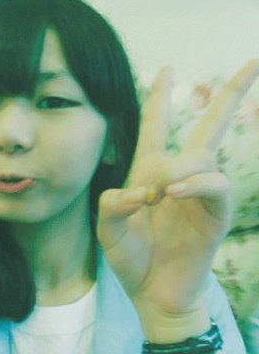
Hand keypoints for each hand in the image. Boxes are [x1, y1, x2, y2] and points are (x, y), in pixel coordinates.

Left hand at [96, 60, 258, 332]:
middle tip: (253, 62)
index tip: (166, 68)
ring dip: (179, 167)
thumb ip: (111, 205)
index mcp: (151, 172)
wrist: (152, 292)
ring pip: (204, 155)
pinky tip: (175, 192)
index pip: (157, 126)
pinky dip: (197, 183)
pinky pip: (215, 185)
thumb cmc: (131, 258)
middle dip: (230, 94)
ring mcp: (201, 193)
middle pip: (208, 126)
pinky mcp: (216, 214)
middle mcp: (180, 176)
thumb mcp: (108, 230)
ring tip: (159, 192)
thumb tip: (137, 191)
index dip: (159, 97)